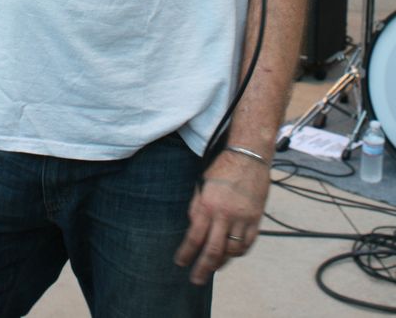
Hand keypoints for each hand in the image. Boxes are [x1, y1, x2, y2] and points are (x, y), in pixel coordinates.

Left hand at [174, 150, 270, 285]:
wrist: (249, 156)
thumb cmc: (222, 167)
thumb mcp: (201, 184)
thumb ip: (196, 207)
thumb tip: (193, 228)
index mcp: (208, 205)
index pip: (194, 237)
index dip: (186, 253)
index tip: (180, 263)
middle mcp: (225, 214)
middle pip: (213, 251)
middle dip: (203, 268)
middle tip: (196, 280)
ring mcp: (243, 218)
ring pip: (232, 251)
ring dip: (222, 262)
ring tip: (214, 266)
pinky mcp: (256, 219)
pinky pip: (248, 243)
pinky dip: (239, 252)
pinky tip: (232, 253)